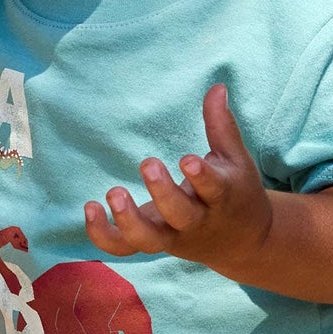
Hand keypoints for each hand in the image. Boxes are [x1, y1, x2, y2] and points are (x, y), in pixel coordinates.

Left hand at [83, 84, 271, 268]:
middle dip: (163, 193)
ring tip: (114, 193)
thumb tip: (216, 86)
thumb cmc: (235, 192)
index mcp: (221, 197)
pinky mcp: (151, 243)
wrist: (242, 241)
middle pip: (180, 215)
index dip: (202, 177)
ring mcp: (172, 236)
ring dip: (128, 221)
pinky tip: (90, 207)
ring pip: (148, 239)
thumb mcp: (235, 159)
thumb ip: (221, 125)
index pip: (214, 189)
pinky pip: (123, 247)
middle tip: (148, 164)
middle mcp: (196, 221)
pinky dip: (102, 234)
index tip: (187, 160)